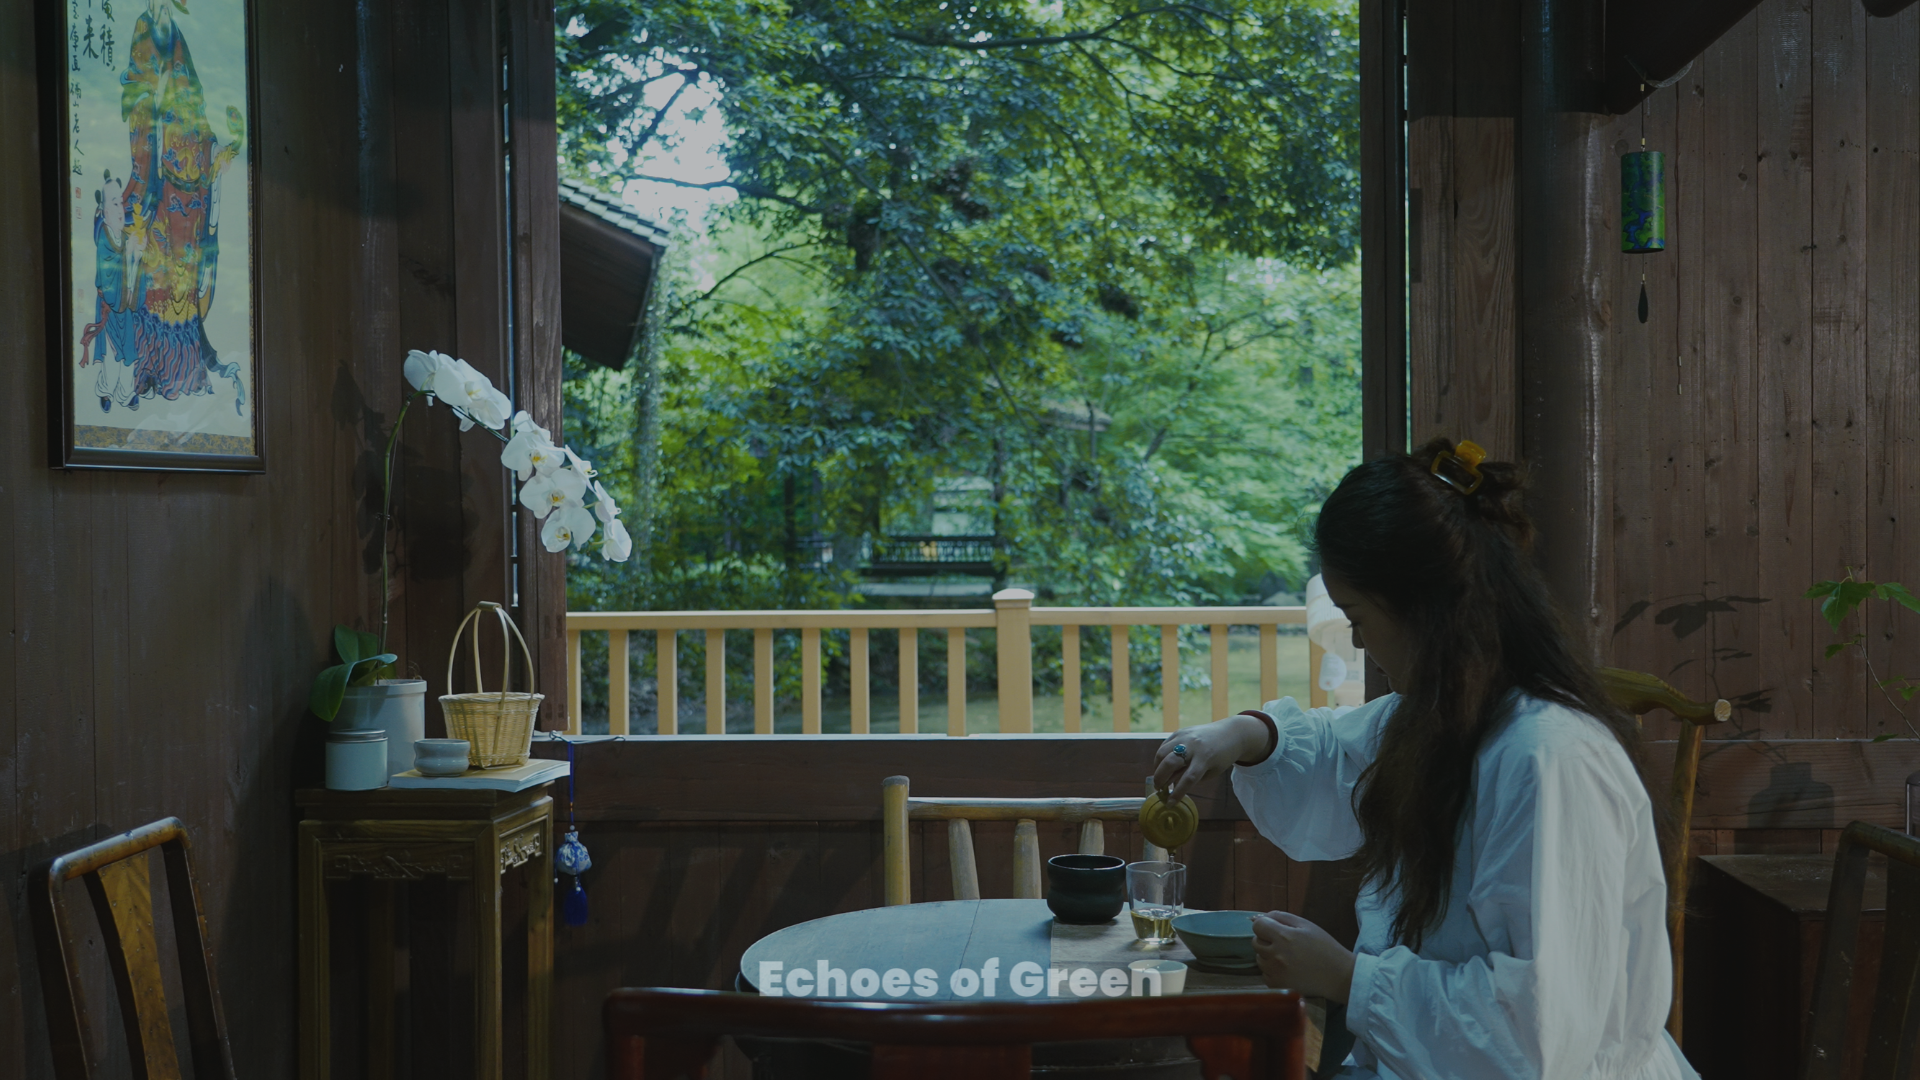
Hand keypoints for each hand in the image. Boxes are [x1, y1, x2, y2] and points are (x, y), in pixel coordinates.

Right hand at [1151, 715, 1267, 799]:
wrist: (1230, 733)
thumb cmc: (1222, 757)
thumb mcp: (1212, 771)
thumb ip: (1193, 777)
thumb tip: (1171, 783)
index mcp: (1205, 758)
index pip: (1188, 779)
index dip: (1177, 793)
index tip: (1169, 803)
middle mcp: (1193, 746)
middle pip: (1170, 763)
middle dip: (1160, 779)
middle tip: (1158, 789)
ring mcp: (1185, 736)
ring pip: (1162, 752)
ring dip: (1157, 767)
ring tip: (1158, 777)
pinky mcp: (1180, 731)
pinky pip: (1164, 745)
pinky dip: (1160, 756)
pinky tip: (1162, 765)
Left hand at [1250, 911, 1355, 1002]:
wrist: (1338, 976)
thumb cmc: (1324, 947)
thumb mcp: (1306, 925)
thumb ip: (1282, 917)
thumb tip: (1260, 917)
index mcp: (1284, 937)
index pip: (1258, 925)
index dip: (1265, 925)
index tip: (1274, 929)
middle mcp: (1276, 954)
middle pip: (1256, 942)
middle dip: (1266, 940)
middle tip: (1283, 943)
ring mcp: (1275, 972)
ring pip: (1259, 958)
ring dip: (1268, 956)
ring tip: (1286, 957)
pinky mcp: (1277, 986)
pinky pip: (1264, 974)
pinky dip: (1272, 971)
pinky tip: (1286, 970)